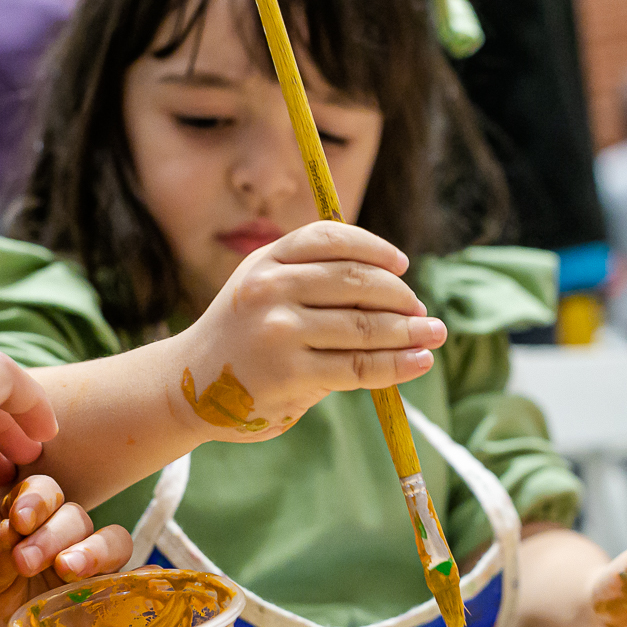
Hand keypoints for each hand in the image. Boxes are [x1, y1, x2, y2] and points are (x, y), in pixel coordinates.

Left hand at [0, 476, 131, 626]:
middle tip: (25, 562)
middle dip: (55, 536)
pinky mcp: (105, 599)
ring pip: (113, 541)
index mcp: (26, 519)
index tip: (20, 521)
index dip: (38, 499)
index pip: (44, 491)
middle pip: (77, 518)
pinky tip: (135, 583)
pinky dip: (138, 579)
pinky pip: (132, 583)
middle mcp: (62, 537)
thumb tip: (11, 531)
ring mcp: (88, 567)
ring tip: (69, 571)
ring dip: (96, 551)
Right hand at [173, 222, 447, 442]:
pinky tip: (419, 362)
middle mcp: (271, 288)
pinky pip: (359, 366)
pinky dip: (397, 364)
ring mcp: (280, 331)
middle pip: (356, 281)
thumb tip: (396, 292)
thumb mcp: (265, 291)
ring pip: (364, 326)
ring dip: (408, 331)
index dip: (375, 249)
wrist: (192, 387)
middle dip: (400, 296)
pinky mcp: (291, 374)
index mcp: (267, 259)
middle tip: (423, 312)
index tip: (402, 266)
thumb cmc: (245, 338)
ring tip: (433, 335)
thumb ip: (314, 281)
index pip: (332, 239)